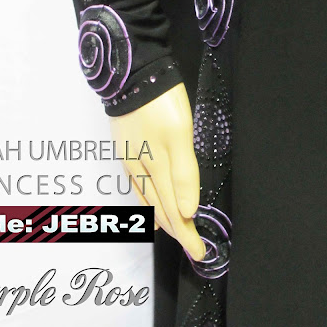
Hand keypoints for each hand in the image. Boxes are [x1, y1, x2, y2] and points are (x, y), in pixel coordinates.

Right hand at [110, 82, 204, 260]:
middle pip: (160, 208)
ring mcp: (132, 159)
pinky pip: (138, 185)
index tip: (200, 253)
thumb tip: (187, 212)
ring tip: (174, 232)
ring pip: (148, 198)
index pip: (174, 210)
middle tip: (193, 249)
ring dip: (162, 218)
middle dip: (178, 231)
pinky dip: (147, 200)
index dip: (187, 233)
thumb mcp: (180, 135)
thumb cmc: (161, 103)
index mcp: (156, 167)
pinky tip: (149, 202)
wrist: (132, 73)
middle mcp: (141, 170)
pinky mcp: (127, 149)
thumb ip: (184, 174)